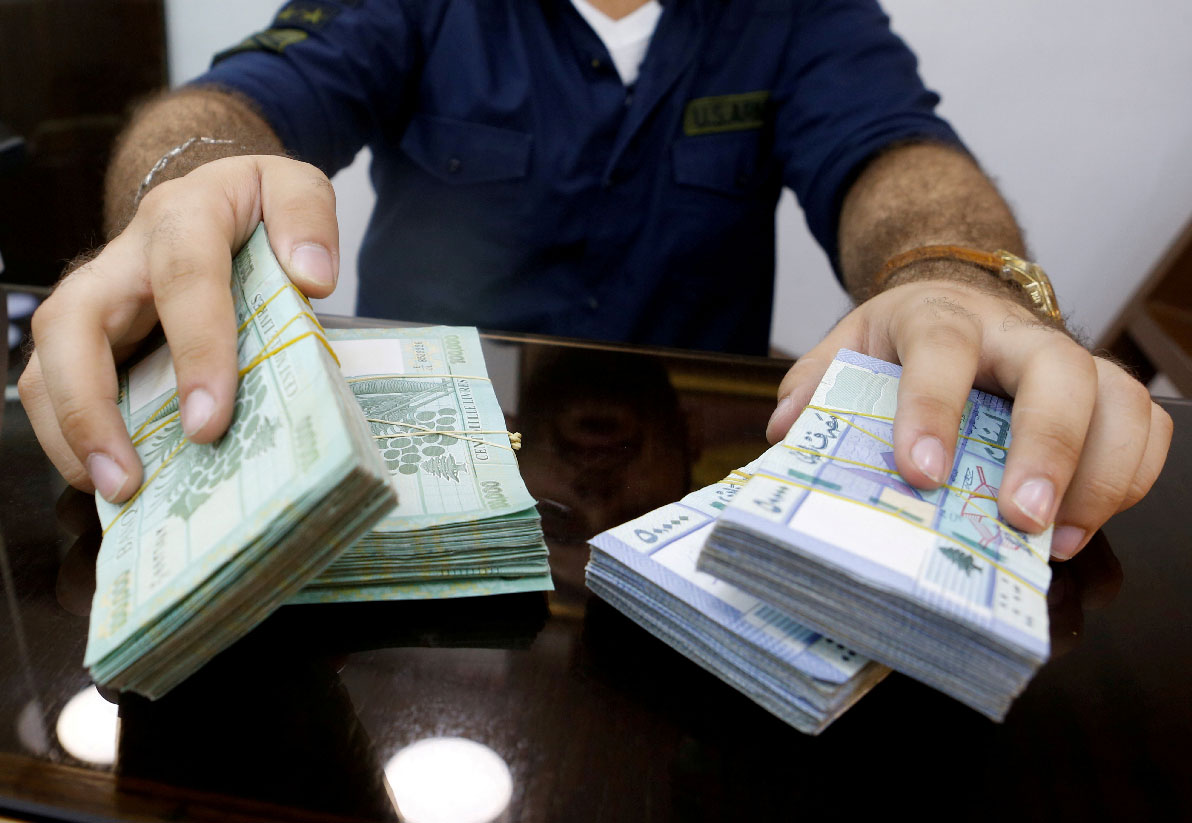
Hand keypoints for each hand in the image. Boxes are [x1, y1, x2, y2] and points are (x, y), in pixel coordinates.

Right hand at [18, 155, 339, 502]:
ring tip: (113, 491)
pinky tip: (112, 477)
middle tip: (128, 478)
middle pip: (72, 323)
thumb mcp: (292, 186)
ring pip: (47, 360)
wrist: (211, 197)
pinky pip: (57, 385)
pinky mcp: (89, 335)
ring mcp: (96, 298)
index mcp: (181, 218)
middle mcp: (122, 259)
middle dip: (90, 407)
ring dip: (69, 431)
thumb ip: (307, 217)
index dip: (195, 351)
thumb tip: (313, 277)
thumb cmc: (253, 204)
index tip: (210, 421)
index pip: (184, 279)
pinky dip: (74, 435)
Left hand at [766, 279, 1171, 559]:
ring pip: (1118, 398)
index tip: (921, 473)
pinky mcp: (1102, 390)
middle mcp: (1014, 334)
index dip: (933, 409)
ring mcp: (1068, 359)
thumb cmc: (903, 338)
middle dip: (1047, 448)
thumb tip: (786, 430)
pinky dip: (1130, 476)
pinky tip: (1084, 522)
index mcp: (940, 317)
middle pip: (1057, 371)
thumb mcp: (849, 345)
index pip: (941, 350)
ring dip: (1100, 475)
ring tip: (1055, 539)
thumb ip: (815, 383)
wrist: (957, 300)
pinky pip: (1143, 424)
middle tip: (1019, 519)